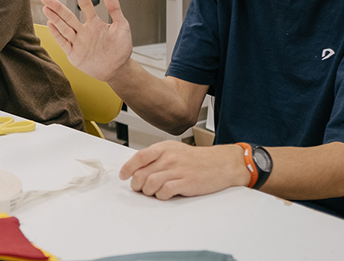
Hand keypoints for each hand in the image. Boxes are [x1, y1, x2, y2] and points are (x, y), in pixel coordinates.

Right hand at [41, 0, 133, 82]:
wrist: (118, 70)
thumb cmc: (120, 49)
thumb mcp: (122, 26)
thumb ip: (115, 9)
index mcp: (95, 23)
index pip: (85, 4)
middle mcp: (84, 31)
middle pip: (68, 16)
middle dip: (57, 6)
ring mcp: (78, 42)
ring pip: (64, 27)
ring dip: (54, 18)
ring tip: (46, 8)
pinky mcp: (74, 54)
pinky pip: (63, 42)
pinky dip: (57, 34)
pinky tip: (50, 24)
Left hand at [119, 141, 247, 199]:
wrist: (220, 163)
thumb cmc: (196, 159)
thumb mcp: (174, 150)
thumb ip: (156, 156)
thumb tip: (136, 167)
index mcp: (164, 148)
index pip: (139, 157)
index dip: (128, 168)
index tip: (124, 175)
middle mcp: (169, 158)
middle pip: (141, 173)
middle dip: (136, 184)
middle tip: (138, 188)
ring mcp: (177, 170)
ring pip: (150, 183)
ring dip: (147, 191)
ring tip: (152, 191)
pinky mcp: (186, 183)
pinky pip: (164, 192)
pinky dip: (160, 195)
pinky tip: (164, 194)